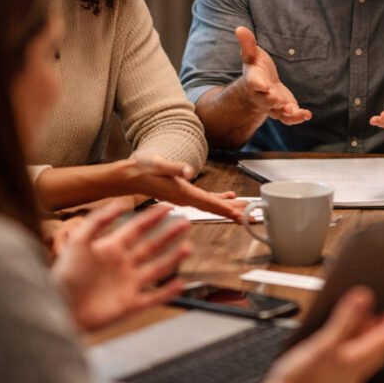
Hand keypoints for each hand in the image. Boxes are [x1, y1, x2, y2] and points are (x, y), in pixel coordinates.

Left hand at [52, 200, 190, 331]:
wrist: (58, 308)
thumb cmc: (64, 275)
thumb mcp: (78, 242)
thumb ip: (98, 221)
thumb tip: (119, 204)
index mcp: (111, 248)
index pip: (137, 228)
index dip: (153, 217)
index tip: (168, 206)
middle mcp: (123, 264)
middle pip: (151, 246)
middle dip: (169, 235)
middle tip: (185, 223)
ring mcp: (128, 284)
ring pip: (156, 269)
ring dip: (172, 259)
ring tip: (188, 248)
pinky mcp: (130, 305)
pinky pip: (153, 297)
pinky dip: (168, 292)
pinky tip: (180, 284)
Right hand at [124, 152, 247, 220]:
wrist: (131, 175)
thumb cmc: (143, 168)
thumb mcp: (158, 164)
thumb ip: (174, 167)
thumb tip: (189, 171)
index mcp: (183, 192)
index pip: (208, 203)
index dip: (225, 210)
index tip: (240, 216)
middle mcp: (187, 199)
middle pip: (215, 208)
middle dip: (234, 213)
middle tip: (253, 218)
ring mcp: (186, 198)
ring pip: (213, 205)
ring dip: (230, 208)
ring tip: (247, 210)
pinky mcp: (185, 194)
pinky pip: (207, 200)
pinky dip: (219, 200)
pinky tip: (230, 198)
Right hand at [235, 27, 311, 124]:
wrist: (261, 87)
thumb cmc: (256, 68)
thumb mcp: (251, 55)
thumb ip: (247, 44)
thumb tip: (239, 28)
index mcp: (253, 81)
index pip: (254, 83)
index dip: (258, 84)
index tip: (262, 84)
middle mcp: (261, 96)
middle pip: (265, 100)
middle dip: (272, 100)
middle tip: (279, 100)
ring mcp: (272, 106)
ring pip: (278, 112)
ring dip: (286, 112)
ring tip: (294, 110)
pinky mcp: (283, 110)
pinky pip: (289, 118)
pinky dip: (297, 118)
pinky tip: (307, 115)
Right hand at [241, 287, 383, 382]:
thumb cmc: (299, 382)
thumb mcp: (323, 344)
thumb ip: (344, 321)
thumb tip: (364, 298)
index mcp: (357, 361)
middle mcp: (356, 370)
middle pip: (382, 346)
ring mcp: (345, 376)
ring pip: (369, 352)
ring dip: (376, 333)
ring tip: (376, 316)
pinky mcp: (334, 378)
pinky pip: (356, 356)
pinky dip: (359, 342)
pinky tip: (348, 336)